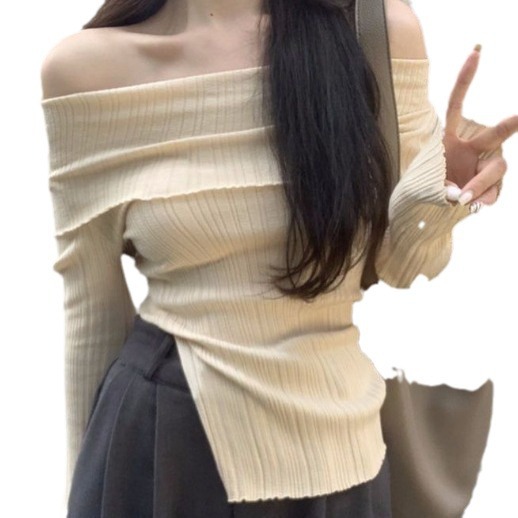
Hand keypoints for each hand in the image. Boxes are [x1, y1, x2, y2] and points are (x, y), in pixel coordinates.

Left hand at [442, 45, 517, 206]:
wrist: (435, 204)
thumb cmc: (429, 185)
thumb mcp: (424, 184)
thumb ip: (439, 188)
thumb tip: (459, 196)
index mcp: (450, 138)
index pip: (457, 105)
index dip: (465, 81)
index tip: (475, 52)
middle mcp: (472, 147)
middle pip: (494, 135)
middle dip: (509, 125)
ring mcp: (484, 165)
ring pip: (497, 168)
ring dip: (482, 183)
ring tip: (464, 198)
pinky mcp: (490, 185)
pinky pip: (493, 190)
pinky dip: (485, 198)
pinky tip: (478, 203)